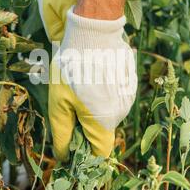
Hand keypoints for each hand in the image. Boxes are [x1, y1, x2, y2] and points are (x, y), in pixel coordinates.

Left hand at [49, 7, 137, 159]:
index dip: (84, 151)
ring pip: (110, 114)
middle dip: (87, 127)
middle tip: (70, 106)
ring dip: (96, 109)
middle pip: (104, 132)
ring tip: (81, 86)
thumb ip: (62, 134)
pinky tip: (93, 77)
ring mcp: (128, 97)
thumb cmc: (71, 69)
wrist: (93, 31)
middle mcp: (121, 113)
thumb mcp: (59, 103)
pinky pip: (116, 97)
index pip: (99, 152)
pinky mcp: (130, 82)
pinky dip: (105, 93)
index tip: (70, 139)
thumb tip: (64, 157)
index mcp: (104, 122)